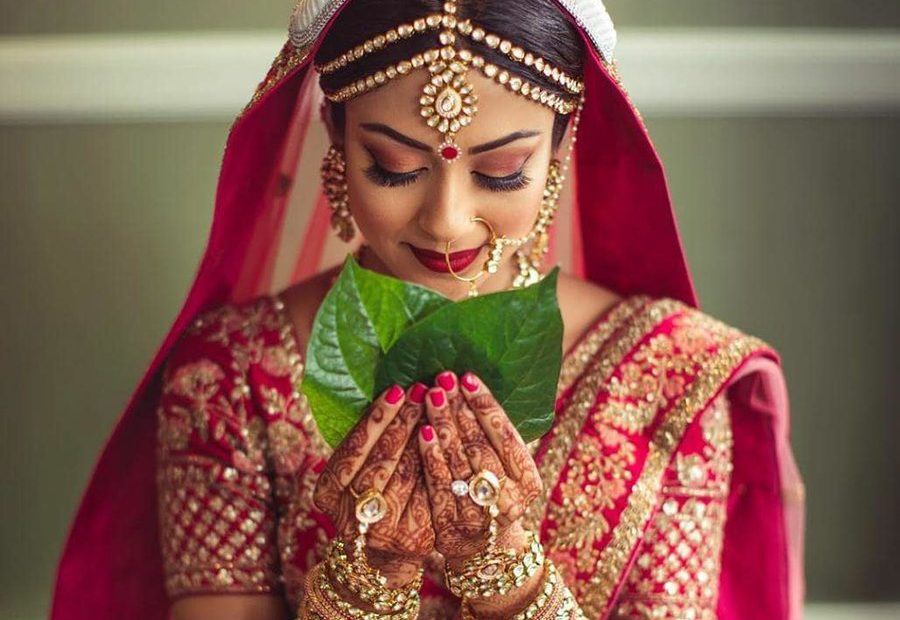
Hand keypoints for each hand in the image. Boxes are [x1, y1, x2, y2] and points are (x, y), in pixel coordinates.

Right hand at [313, 383, 432, 587]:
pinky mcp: (416, 538)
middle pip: (382, 461)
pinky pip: (431, 492)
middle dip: (405, 422)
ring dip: (426, 436)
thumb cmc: (366, 498)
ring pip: (409, 475)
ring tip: (440, 405)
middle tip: (423, 390)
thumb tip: (393, 394)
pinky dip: (441, 462)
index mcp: (327, 492)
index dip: (376, 419)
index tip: (396, 390)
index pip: (354, 448)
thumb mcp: (351, 473)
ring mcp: (383, 531)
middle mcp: (350, 515)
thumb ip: (363, 444)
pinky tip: (451, 438)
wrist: (379, 557)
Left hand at [417, 371, 542, 564]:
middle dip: (460, 410)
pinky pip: (438, 485)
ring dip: (443, 427)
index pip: (507, 436)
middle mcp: (510, 501)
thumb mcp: (506, 469)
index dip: (486, 405)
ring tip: (431, 396)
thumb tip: (471, 386)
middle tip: (443, 380)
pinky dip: (430, 457)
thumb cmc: (493, 494)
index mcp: (528, 482)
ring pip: (459, 463)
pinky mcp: (451, 527)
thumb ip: (496, 438)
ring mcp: (480, 517)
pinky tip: (421, 431)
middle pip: (481, 447)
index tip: (468, 377)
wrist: (484, 552)